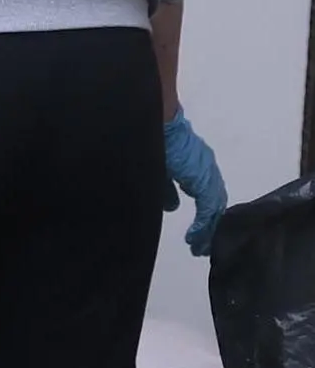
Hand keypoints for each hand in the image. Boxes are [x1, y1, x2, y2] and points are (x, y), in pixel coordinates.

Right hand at [164, 108, 227, 255]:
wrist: (156, 120)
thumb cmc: (152, 137)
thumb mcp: (158, 168)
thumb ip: (165, 189)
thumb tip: (171, 207)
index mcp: (196, 166)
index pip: (205, 195)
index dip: (203, 216)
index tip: (195, 233)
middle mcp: (206, 169)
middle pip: (214, 204)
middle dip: (209, 227)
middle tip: (201, 246)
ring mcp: (207, 174)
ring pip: (214, 208)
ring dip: (208, 229)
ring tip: (200, 247)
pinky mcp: (203, 180)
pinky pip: (208, 208)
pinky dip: (203, 225)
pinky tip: (194, 238)